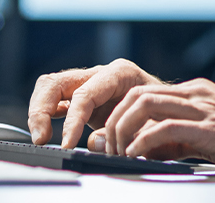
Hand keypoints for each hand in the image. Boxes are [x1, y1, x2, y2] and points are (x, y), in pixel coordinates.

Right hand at [26, 59, 162, 147]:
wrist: (175, 112)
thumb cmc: (167, 116)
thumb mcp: (153, 125)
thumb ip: (125, 132)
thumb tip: (94, 142)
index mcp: (120, 73)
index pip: (84, 93)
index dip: (72, 120)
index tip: (66, 143)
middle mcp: (100, 74)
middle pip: (57, 82)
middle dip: (42, 110)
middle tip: (41, 138)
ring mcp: (89, 84)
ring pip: (50, 87)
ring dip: (39, 111)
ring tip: (40, 137)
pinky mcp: (82, 98)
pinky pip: (56, 100)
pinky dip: (46, 115)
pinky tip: (45, 132)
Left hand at [90, 78, 214, 174]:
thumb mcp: (203, 137)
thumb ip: (172, 139)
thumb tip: (135, 149)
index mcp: (194, 92)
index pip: (142, 93)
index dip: (119, 115)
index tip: (111, 140)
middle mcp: (195, 94)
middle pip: (137, 95)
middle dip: (115, 121)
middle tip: (109, 148)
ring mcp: (202, 108)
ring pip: (145, 105)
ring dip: (124, 131)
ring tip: (121, 153)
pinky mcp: (209, 127)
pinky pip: (165, 127)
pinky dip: (144, 141)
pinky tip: (138, 155)